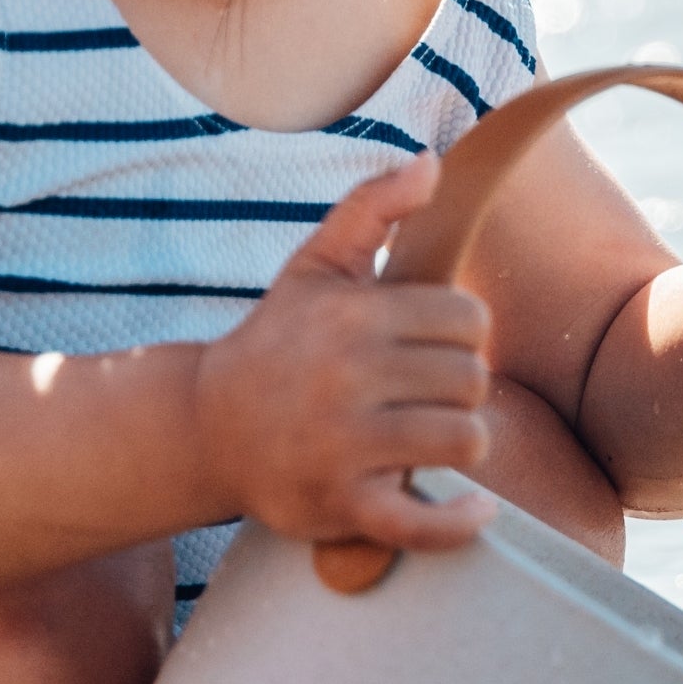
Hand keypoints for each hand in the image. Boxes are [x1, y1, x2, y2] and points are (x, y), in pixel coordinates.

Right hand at [193, 159, 501, 552]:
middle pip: (471, 379)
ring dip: (465, 443)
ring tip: (442, 439)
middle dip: (463, 388)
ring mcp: (344, 446)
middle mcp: (348, 377)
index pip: (467, 319)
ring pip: (464, 439)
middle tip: (434, 396)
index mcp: (352, 316)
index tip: (436, 348)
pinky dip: (461, 520)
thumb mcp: (314, 266)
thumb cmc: (276, 343)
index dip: (464, 334)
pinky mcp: (341, 505)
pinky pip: (425, 520)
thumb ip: (371, 208)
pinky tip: (475, 506)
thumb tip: (433, 163)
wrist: (206, 428)